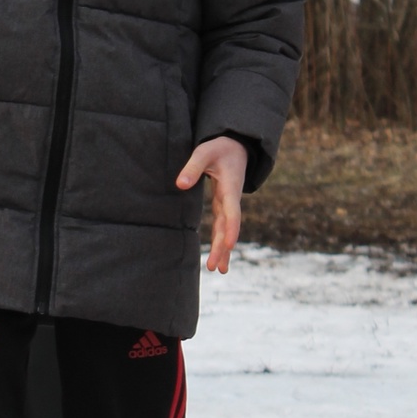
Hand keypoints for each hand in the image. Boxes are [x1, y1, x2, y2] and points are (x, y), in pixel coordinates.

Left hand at [176, 135, 248, 273]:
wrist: (235, 146)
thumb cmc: (219, 148)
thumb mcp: (205, 151)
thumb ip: (192, 167)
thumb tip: (180, 185)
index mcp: (230, 187)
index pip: (232, 211)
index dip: (231, 228)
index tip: (229, 244)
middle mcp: (232, 199)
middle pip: (228, 227)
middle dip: (222, 247)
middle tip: (215, 268)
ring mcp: (228, 204)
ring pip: (226, 229)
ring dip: (223, 249)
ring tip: (219, 270)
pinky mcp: (223, 205)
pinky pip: (223, 226)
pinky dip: (220, 241)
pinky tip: (218, 257)